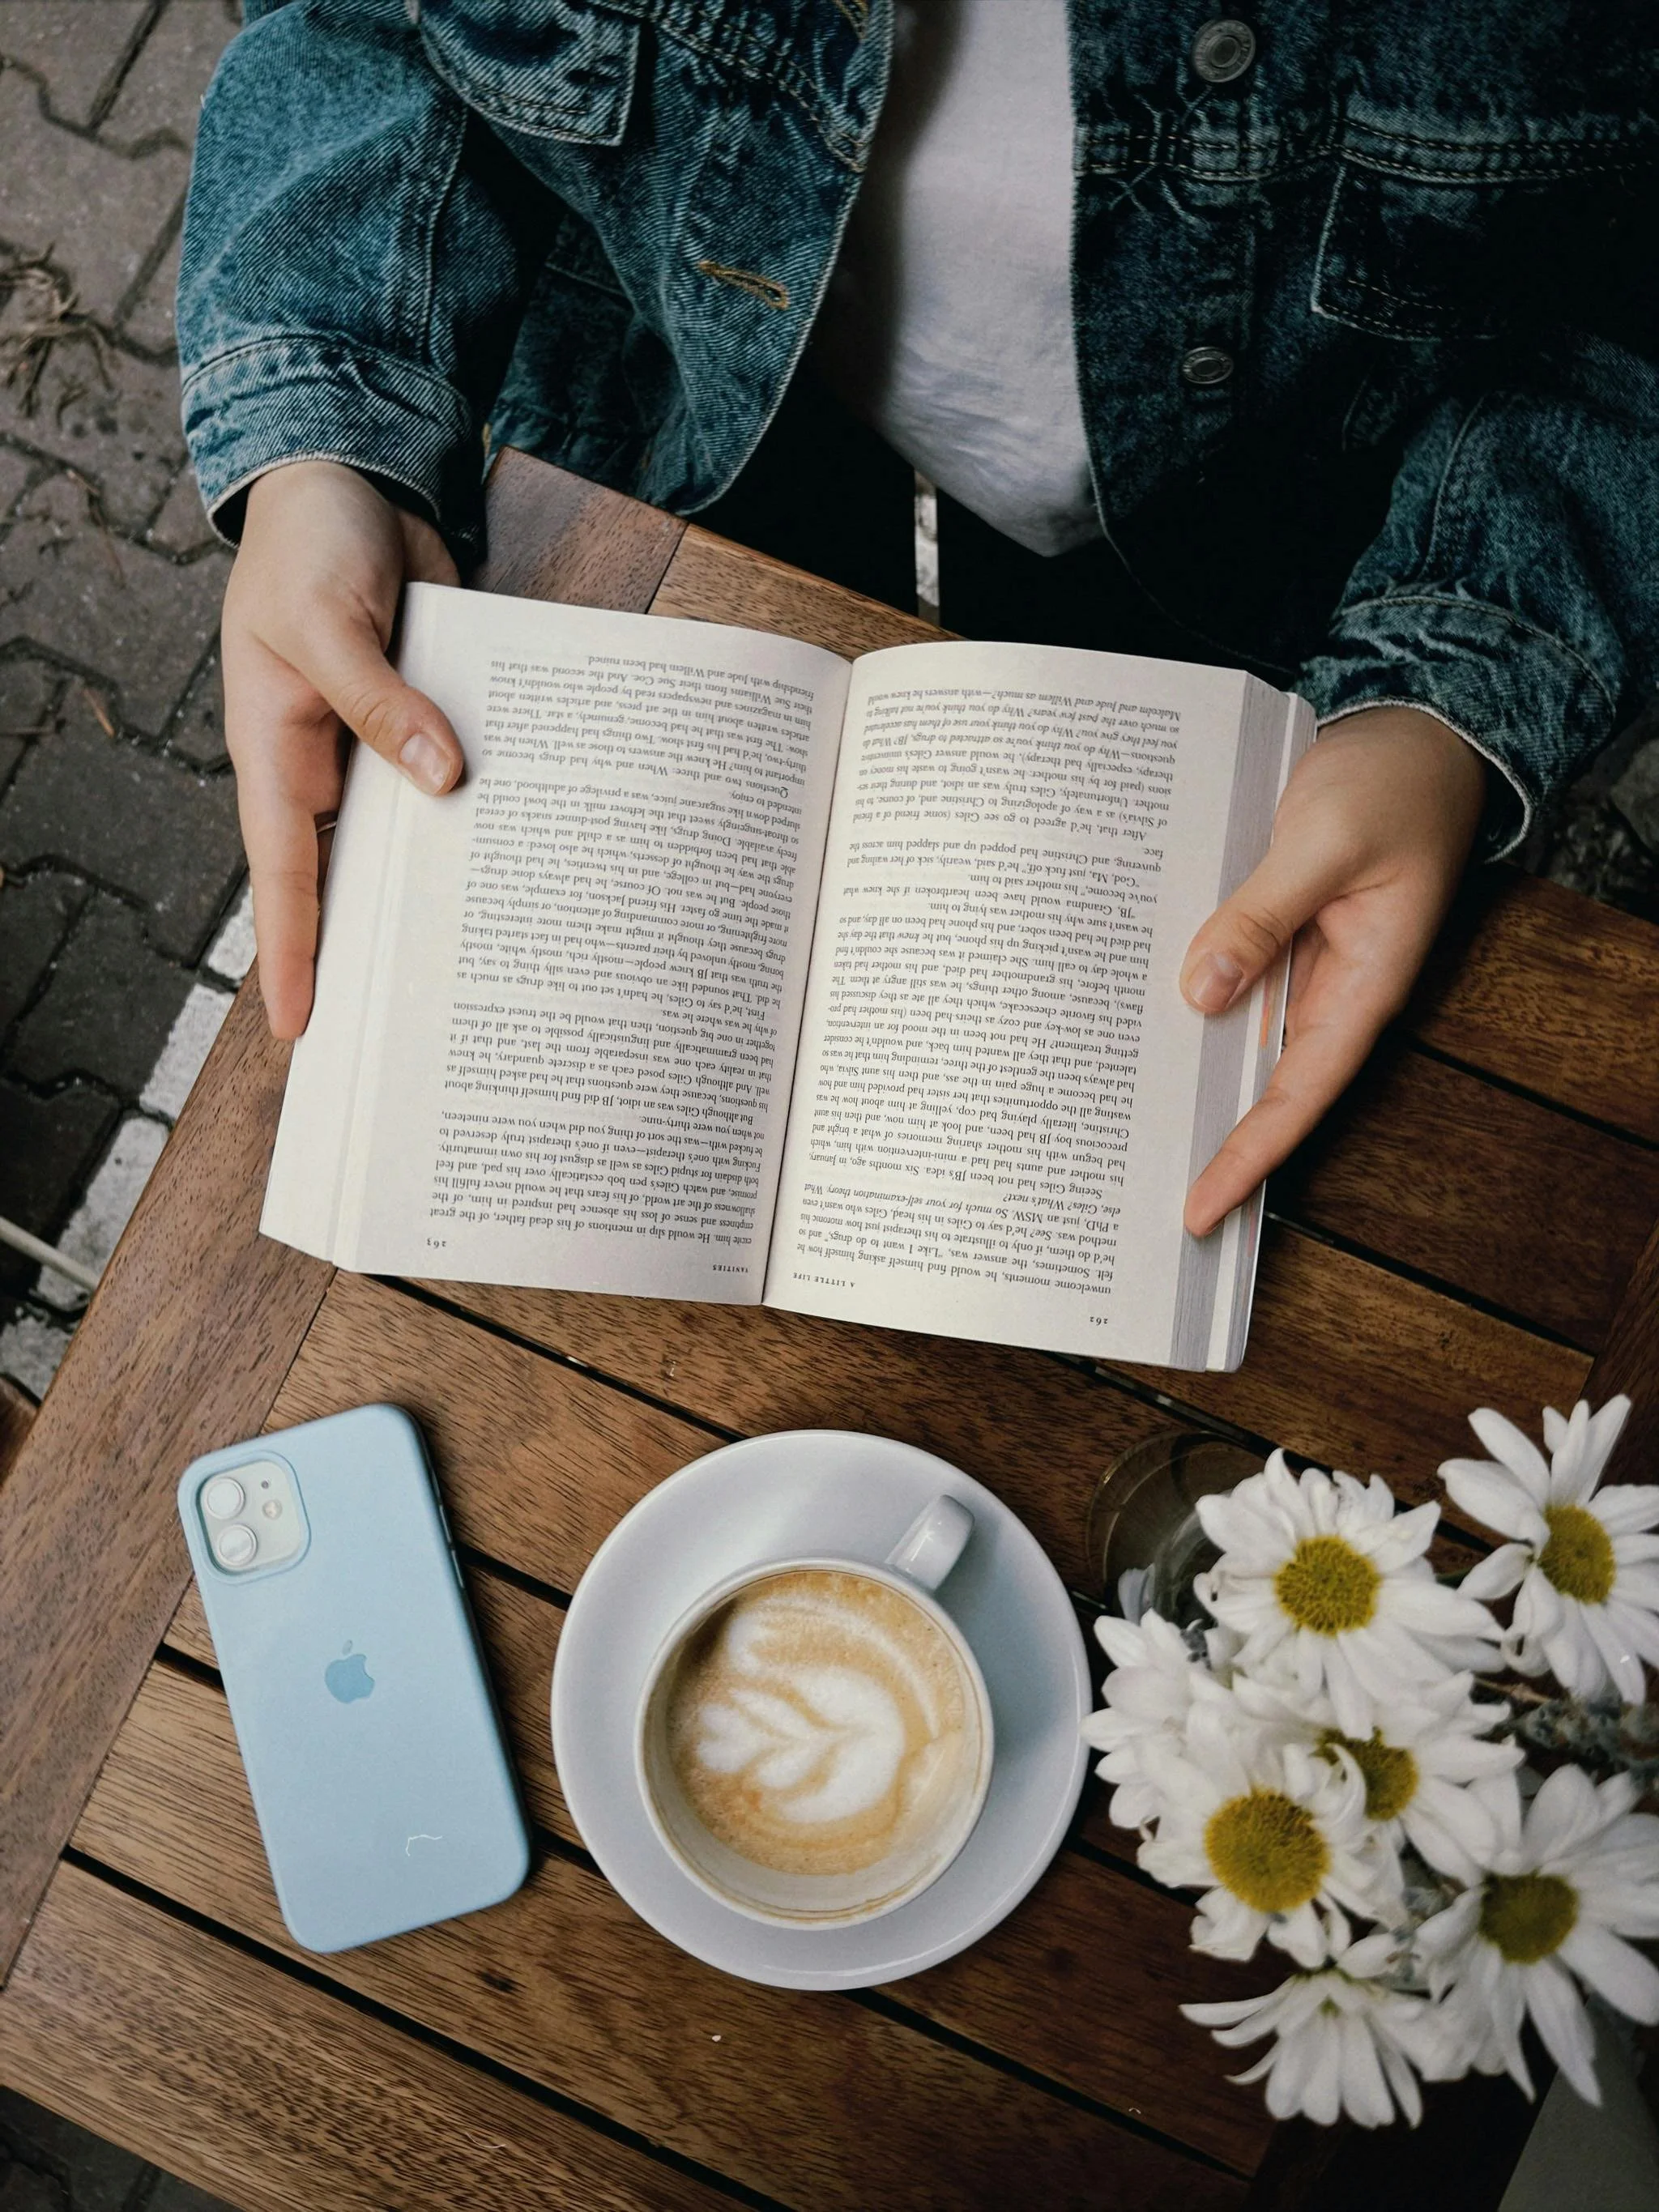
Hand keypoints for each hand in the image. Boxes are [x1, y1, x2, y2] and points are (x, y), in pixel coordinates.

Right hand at [222, 459, 463, 1038]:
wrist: (351, 480)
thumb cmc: (310, 544)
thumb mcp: (329, 618)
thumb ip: (380, 700)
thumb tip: (442, 778)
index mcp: (277, 751)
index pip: (283, 872)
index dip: (291, 951)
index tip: (300, 1026)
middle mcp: (327, 763)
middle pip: (350, 873)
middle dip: (376, 943)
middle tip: (415, 1026)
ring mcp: (379, 745)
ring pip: (411, 834)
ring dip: (446, 882)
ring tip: (491, 964)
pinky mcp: (426, 719)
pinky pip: (455, 778)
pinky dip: (486, 811)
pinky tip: (534, 854)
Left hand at [1180, 705, 1486, 1235]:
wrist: (1416, 731)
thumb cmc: (1389, 784)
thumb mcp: (1323, 843)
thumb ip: (1261, 915)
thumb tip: (1201, 992)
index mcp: (1364, 986)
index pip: (1300, 1096)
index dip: (1249, 1156)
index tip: (1200, 1208)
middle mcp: (1332, 989)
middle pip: (1263, 1083)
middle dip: (1205, 1135)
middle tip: (1131, 1185)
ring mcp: (1304, 962)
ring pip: (1237, 1035)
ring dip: (1186, 1070)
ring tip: (1114, 1121)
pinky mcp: (1278, 931)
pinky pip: (1228, 977)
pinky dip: (1185, 998)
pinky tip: (1129, 1016)